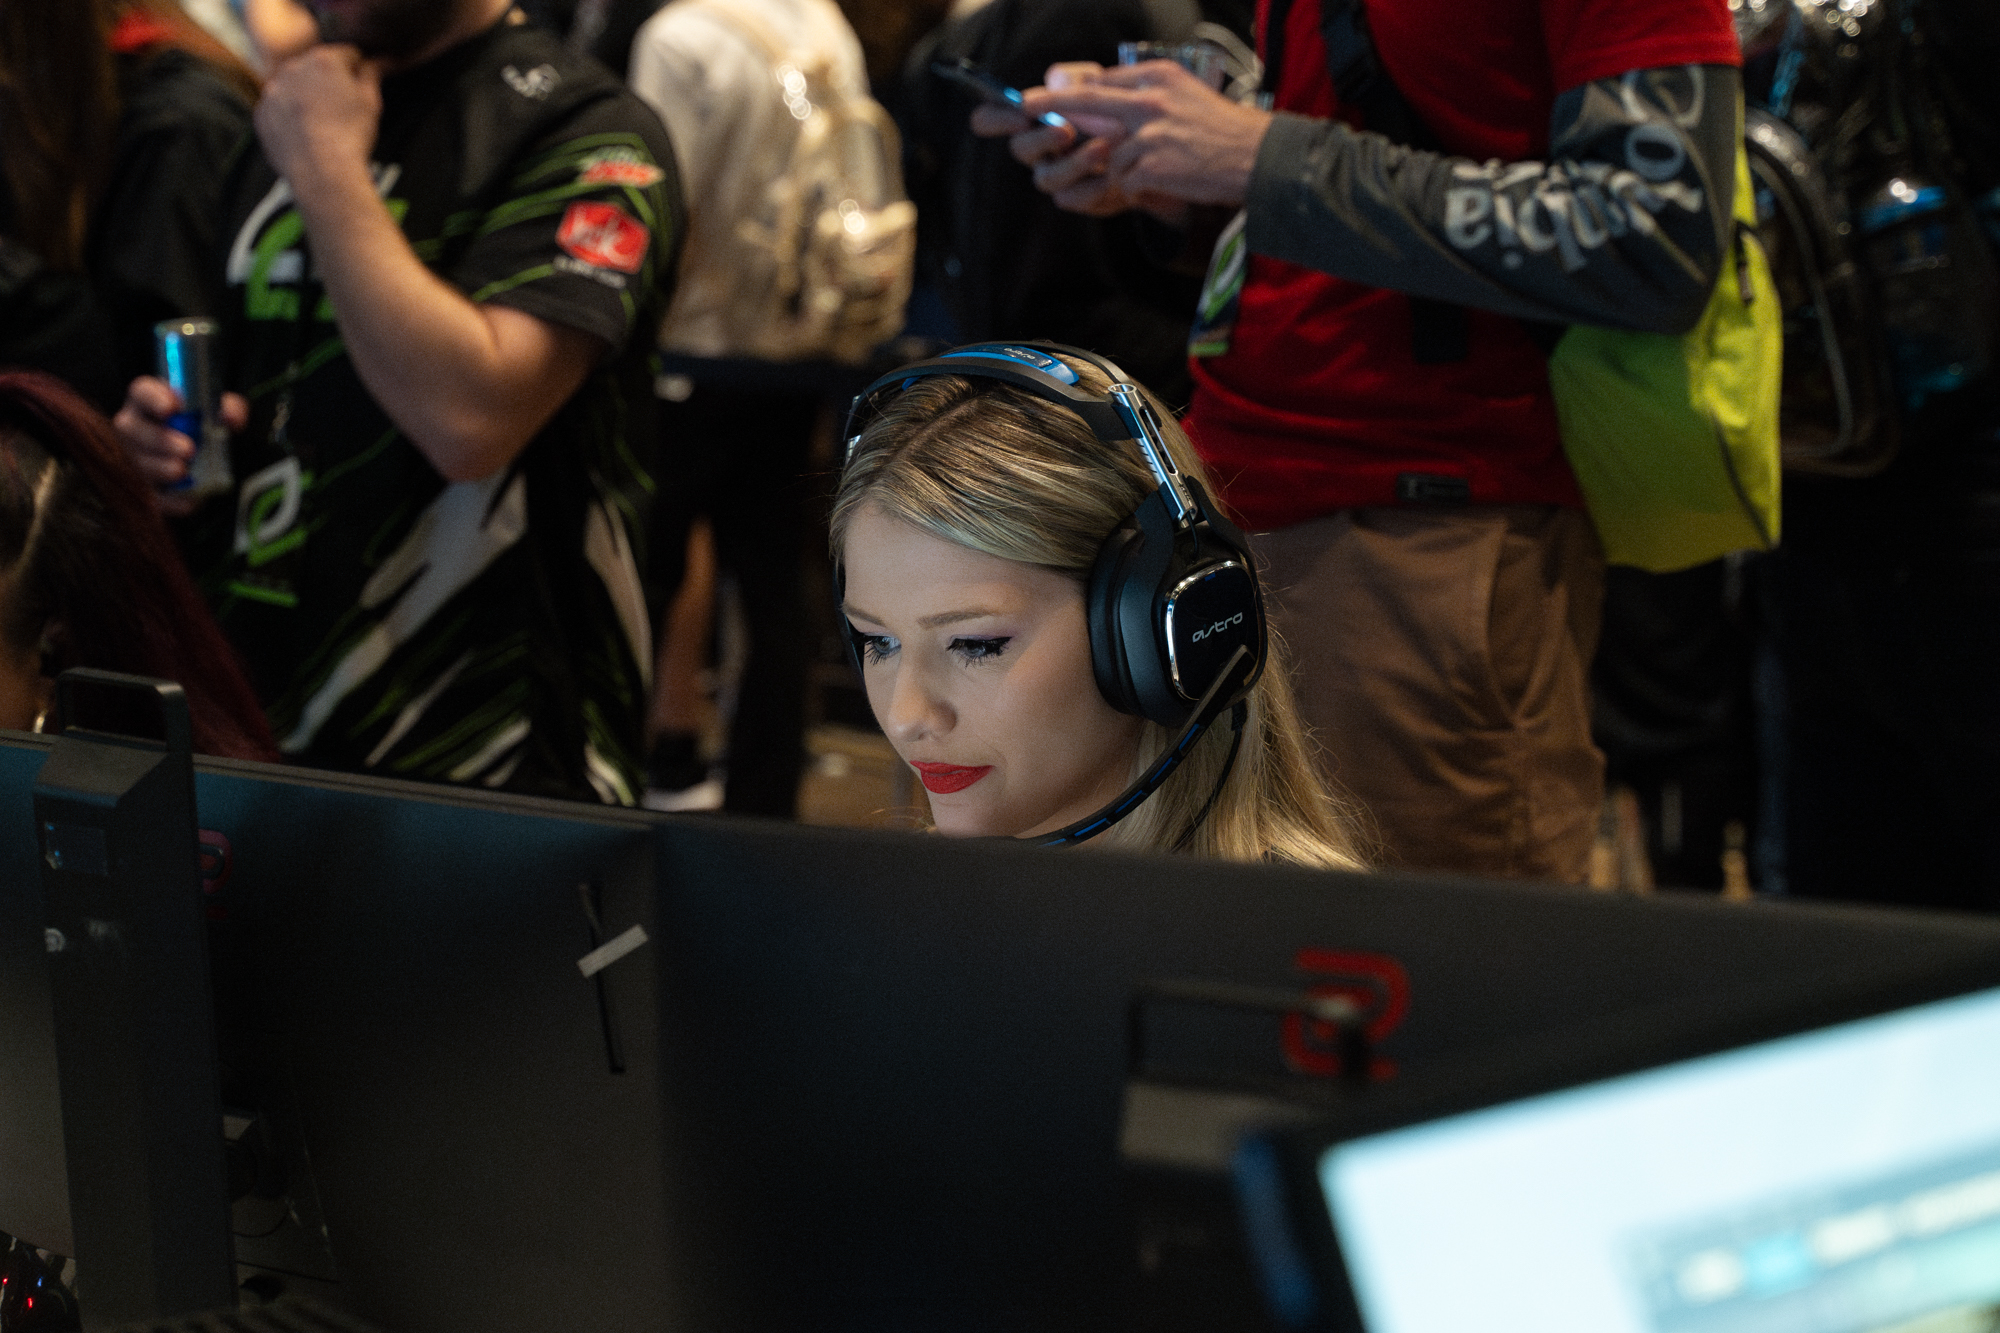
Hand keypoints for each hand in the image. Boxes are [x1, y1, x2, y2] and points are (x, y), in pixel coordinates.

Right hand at [114, 377, 247, 515]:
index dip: (153, 398)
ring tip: (182, 471)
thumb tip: (230, 416)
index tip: (172, 407)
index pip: (141, 391)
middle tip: (187, 449)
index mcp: (150, 401)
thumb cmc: (208, 425)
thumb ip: (230, 408)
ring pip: (137, 461)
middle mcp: (135, 427)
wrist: (212, 458)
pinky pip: (152, 495)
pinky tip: (189, 501)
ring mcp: (136, 457)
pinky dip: (170, 501)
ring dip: (159, 467)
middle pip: (131, 428)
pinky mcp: (147, 487)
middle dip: (158, 439)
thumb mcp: (223, 411)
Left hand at [254, 44, 383, 190]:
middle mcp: (293, 69)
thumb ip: (372, 74)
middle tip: (342, 110)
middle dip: (329, 83)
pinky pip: (278, 108)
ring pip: (295, 87)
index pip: (346, 54)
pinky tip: (306, 134)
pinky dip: (289, 116)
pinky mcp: (262, 113)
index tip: (361, 85)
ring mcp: (273, 91)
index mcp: (324, 60)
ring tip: (323, 125)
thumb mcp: (371, 102)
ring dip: (307, 98)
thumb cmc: (349, 137)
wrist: (321, 172)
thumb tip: (379, 62)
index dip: (358, 70)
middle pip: (316, 68)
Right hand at [966, 63, 1140, 217]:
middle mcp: (1037, 151)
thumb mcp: (1103, 85)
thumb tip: (1056, 79)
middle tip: (1066, 129)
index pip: (991, 119)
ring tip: (1102, 148)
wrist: (1148, 146)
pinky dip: (1092, 186)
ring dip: (1073, 163)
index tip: (1018, 110)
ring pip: (1045, 179)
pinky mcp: (1077, 197)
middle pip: (1020, 149)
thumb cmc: (1116, 110)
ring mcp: (1055, 176)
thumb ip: (1081, 78)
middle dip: (1041, 138)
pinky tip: (1112, 174)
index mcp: (1031, 119)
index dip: (994, 118)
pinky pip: (1072, 199)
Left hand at [1028, 60, 1273, 209]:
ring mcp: (1148, 133)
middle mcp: (1150, 99)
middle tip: (1024, 106)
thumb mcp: (1186, 94)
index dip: (1073, 90)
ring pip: (1107, 153)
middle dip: (1051, 103)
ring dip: (1119, 168)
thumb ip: (1145, 94)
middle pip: (1086, 101)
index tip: (1046, 94)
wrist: (1256, 158)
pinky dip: (1134, 188)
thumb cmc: (1222, 130)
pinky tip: (1158, 185)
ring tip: (1151, 171)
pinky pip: (1123, 180)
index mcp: (1158, 77)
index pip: (1104, 80)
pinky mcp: (1151, 164)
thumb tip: (1103, 93)